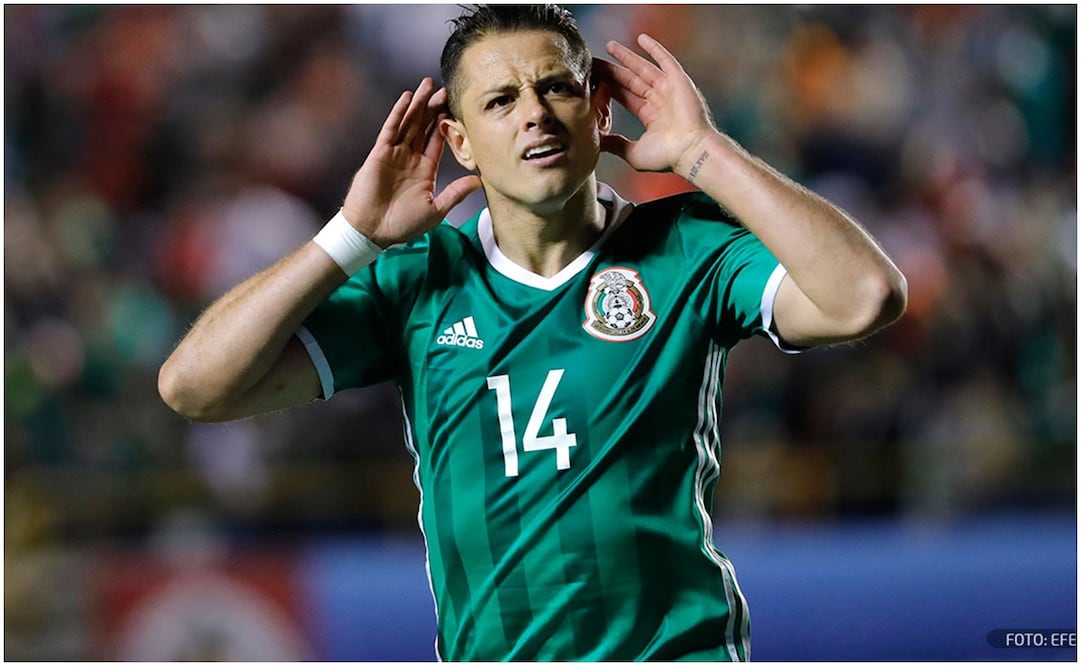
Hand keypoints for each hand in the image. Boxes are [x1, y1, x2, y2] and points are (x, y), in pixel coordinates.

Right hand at [342, 78, 481, 247]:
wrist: (373, 231)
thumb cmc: (402, 225)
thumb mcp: (436, 210)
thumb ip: (456, 193)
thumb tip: (479, 181)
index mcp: (424, 170)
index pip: (437, 141)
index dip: (446, 124)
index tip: (456, 108)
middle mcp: (410, 158)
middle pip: (424, 126)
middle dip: (434, 107)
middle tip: (446, 88)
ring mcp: (394, 154)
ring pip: (409, 122)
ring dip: (419, 103)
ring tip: (428, 84)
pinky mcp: (380, 153)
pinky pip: (391, 129)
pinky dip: (399, 113)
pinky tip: (408, 98)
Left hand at [595, 35, 717, 178]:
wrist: (690, 151)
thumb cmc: (666, 156)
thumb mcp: (633, 152)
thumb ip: (615, 144)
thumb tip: (596, 143)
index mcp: (651, 117)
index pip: (625, 96)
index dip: (609, 87)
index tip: (593, 79)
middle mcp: (660, 101)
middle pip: (631, 80)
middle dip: (613, 70)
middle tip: (594, 61)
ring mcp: (670, 90)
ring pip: (644, 68)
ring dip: (627, 57)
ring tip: (609, 46)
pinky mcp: (679, 81)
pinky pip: (666, 60)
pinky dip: (655, 49)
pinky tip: (641, 38)